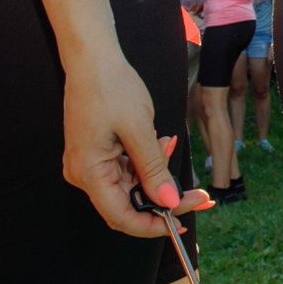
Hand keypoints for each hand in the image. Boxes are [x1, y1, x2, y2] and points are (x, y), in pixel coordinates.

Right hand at [63, 58, 208, 235]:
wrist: (92, 58)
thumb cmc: (111, 87)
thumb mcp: (139, 129)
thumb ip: (154, 169)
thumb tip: (169, 202)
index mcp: (88, 172)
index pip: (121, 217)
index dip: (152, 225)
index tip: (181, 222)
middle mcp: (84, 175)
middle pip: (128, 204)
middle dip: (164, 199)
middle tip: (198, 196)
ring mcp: (89, 165)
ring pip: (130, 187)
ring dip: (156, 175)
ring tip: (170, 145)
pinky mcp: (97, 155)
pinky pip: (125, 170)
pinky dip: (146, 162)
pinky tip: (159, 143)